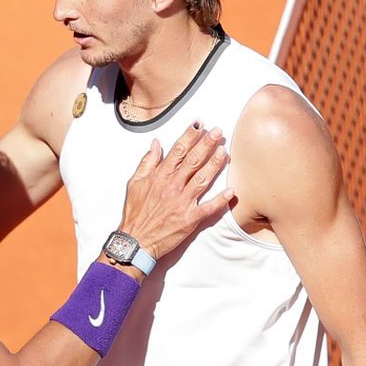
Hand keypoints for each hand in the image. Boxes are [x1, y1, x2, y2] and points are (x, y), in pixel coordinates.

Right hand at [119, 123, 232, 259]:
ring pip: (202, 179)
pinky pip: (208, 208)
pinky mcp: (189, 219)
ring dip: (214, 165)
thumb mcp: (134, 183)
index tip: (199, 124)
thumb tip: (156, 144)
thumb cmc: (135, 213)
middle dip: (206, 144)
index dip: (189, 136)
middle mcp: (172, 187)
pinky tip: (231, 191)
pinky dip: (220, 200)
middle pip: (192, 161)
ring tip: (224, 151)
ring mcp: (182, 203)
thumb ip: (147, 162)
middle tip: (218, 131)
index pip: (177, 151)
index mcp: (159, 177)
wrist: (135, 241)